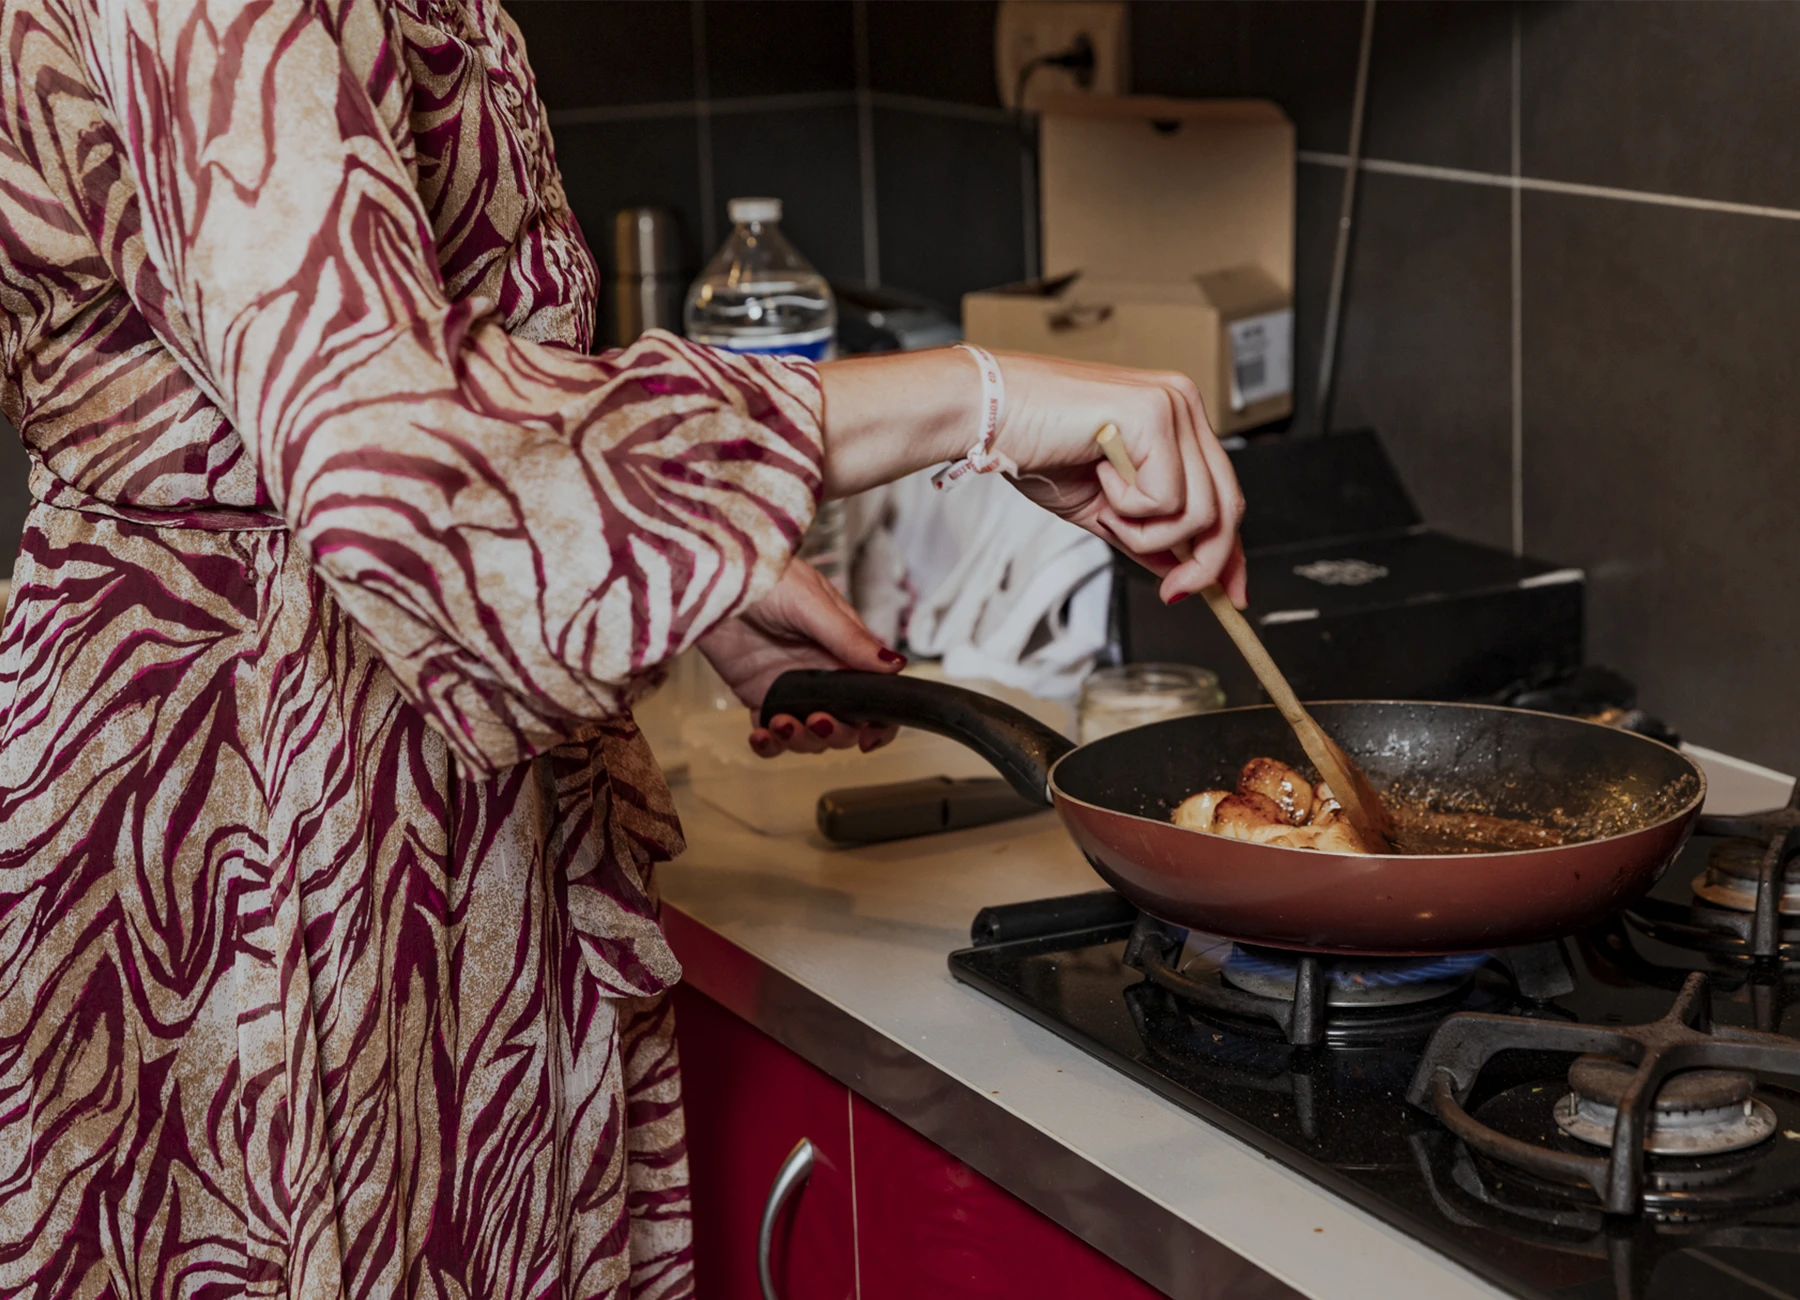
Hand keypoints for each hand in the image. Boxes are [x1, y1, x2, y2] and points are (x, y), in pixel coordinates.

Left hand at [697, 558, 903, 756]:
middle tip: (819, 720)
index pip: (875, 693)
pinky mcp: (757, 695)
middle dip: (837, 733)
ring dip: (801, 740)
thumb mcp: (812, 604)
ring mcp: (790, 687)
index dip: (879, 722)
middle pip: (845, 723)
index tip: (869, 738)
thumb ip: (851, 640)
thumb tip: (896, 665)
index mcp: (845, 649)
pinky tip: (761, 735)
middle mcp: (822, 672)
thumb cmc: (763, 576)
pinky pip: (769, 734)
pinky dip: (768, 745)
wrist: (709, 579)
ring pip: (808, 735)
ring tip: (782, 724)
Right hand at [817, 349, 1245, 606]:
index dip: (1230, 551)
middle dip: (1201, 562)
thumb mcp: (1101, 506)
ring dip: (1145, 531)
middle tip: (1173, 589)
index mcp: (1174, 419)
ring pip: (1199, 511)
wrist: (984, 414)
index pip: (1226, 493)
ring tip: (1106, 506)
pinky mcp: (1155, 415)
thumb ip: (1146, 535)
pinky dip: (1128, 509)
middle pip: (1226, 506)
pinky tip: (1098, 478)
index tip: (1230, 592)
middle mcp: (1182, 404)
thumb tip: (1181, 569)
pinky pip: (1167, 499)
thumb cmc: (1030, 445)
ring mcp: (1172, 406)